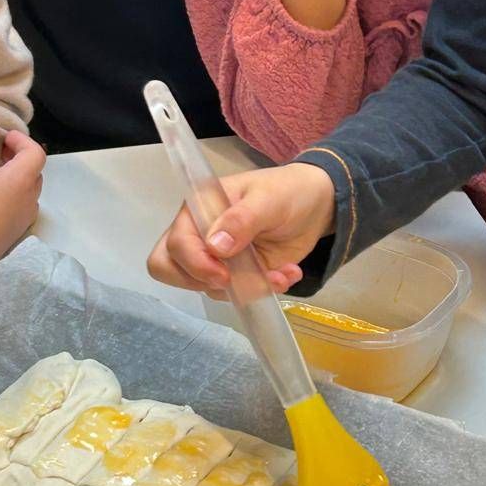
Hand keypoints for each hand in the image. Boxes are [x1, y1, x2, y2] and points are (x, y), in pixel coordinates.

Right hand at [0, 122, 46, 263]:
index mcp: (24, 179)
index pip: (36, 152)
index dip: (21, 140)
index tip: (3, 137)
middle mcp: (31, 198)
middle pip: (34, 171)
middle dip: (18, 157)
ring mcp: (24, 218)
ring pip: (27, 190)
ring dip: (15, 177)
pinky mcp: (14, 233)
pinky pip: (20, 206)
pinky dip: (11, 194)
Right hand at [147, 163, 335, 298]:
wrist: (317, 206)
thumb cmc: (287, 191)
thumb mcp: (268, 199)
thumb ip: (241, 219)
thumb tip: (214, 245)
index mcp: (198, 208)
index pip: (175, 244)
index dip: (194, 263)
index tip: (224, 274)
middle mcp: (199, 234)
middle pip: (168, 268)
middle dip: (201, 281)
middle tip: (233, 280)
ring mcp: (215, 257)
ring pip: (205, 288)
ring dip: (245, 287)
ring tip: (279, 273)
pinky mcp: (236, 275)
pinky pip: (236, 294)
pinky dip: (262, 290)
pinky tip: (284, 273)